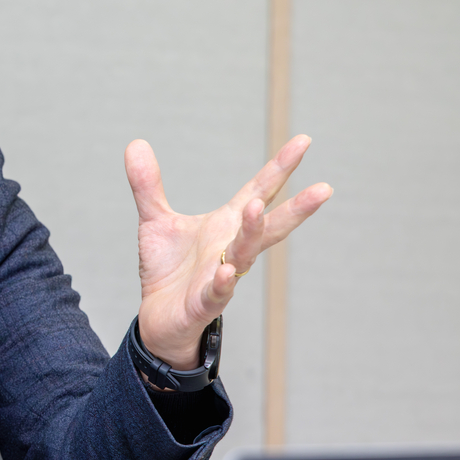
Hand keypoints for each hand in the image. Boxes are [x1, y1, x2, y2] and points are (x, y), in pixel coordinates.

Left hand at [127, 135, 331, 368]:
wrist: (158, 317)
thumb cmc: (168, 270)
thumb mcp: (154, 220)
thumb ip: (147, 185)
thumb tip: (136, 143)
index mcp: (226, 225)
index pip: (259, 191)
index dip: (280, 168)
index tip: (304, 141)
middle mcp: (231, 248)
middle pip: (270, 226)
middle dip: (296, 209)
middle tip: (323, 189)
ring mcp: (221, 276)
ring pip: (245, 254)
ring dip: (253, 232)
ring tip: (257, 208)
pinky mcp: (203, 302)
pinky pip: (216, 292)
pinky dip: (222, 282)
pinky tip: (225, 271)